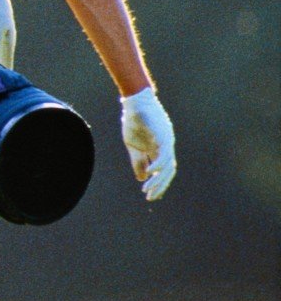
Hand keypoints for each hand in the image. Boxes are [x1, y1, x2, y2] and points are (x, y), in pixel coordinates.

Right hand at [119, 86, 175, 200]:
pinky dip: (158, 164)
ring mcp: (166, 142)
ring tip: (148, 189)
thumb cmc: (134, 122)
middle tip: (150, 197)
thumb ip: (138, 161)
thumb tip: (142, 178)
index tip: (150, 195)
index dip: (158, 184)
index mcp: (159, 150)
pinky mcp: (163, 136)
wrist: (135, 103)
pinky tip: (151, 172)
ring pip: (167, 165)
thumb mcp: (133, 146)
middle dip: (160, 186)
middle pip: (168, 171)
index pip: (163, 171)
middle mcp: (166, 147)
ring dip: (158, 179)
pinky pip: (164, 153)